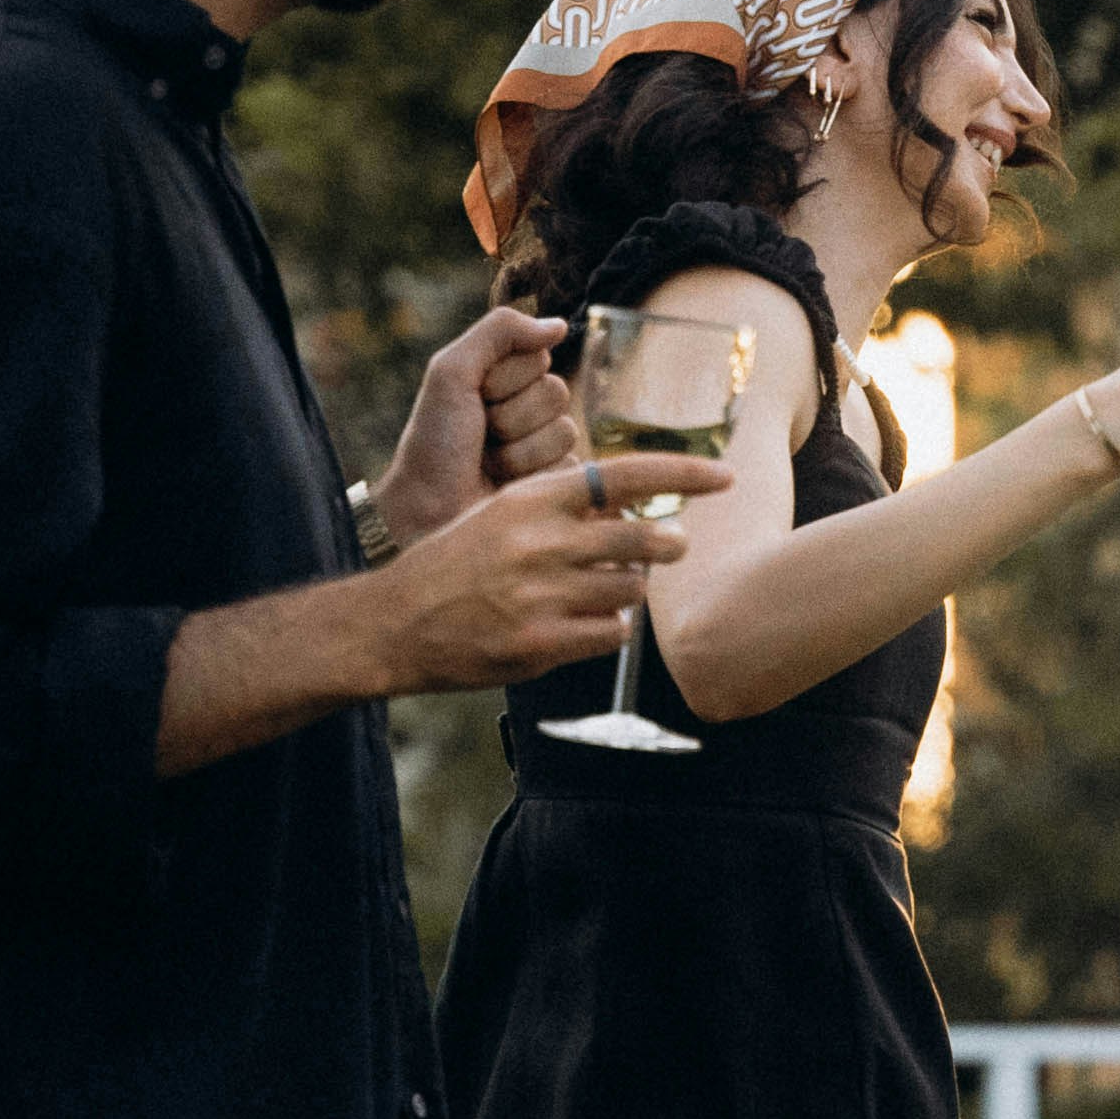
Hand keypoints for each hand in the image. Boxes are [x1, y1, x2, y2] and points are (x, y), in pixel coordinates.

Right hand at [360, 447, 715, 691]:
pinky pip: (613, 632)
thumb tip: (627, 510)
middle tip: (674, 546)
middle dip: (668, 544)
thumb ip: (559, 509)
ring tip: (601, 589)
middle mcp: (542, 542)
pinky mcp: (544, 643)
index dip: (683, 475)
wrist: (394, 622)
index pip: (625, 475)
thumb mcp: (499, 515)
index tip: (725, 477)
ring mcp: (545, 595)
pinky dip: (611, 627)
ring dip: (630, 589)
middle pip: (644, 538)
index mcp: (531, 499)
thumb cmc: (452, 566)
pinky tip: (585, 623)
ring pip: (631, 588)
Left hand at [372, 305, 573, 549]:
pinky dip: (532, 476)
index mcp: (504, 377)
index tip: (473, 398)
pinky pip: (571, 466)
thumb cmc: (433, 443)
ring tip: (489, 464)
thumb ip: (499, 332)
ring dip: (519, 451)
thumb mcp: (452, 373)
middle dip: (511, 416)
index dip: (504, 379)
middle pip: (556, 391)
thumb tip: (559, 324)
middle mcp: (528, 408)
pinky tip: (506, 486)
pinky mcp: (557, 484)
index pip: (538, 357)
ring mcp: (545, 448)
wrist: (427, 510)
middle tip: (480, 435)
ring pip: (565, 430)